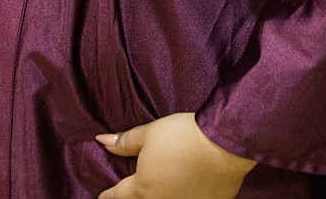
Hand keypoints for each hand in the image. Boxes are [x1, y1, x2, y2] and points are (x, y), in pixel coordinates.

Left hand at [96, 112, 255, 198]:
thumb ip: (126, 142)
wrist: (224, 145)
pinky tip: (187, 187)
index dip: (107, 195)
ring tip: (162, 184)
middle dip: (134, 196)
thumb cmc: (183, 136)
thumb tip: (102, 142)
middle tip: (133, 190)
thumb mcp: (151, 133)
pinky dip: (183, 196)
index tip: (101, 196)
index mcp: (141, 189)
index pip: (117, 196)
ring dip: (159, 195)